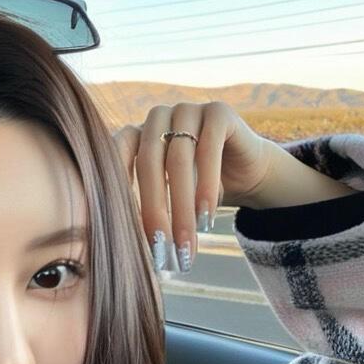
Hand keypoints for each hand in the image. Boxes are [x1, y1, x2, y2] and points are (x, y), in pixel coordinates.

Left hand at [111, 101, 279, 268]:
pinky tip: (206, 217)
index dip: (120, 198)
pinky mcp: (219, 111)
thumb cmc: (196, 193)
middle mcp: (157, 118)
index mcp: (135, 135)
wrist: (244, 172)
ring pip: (178, 161)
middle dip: (154, 212)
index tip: (125, 239)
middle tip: (161, 251)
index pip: (119, 162)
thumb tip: (124, 252)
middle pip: (148, 165)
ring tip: (186, 243)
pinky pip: (209, 150)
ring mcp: (187, 110)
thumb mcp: (166, 201)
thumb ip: (143, 213)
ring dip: (182, 207)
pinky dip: (206, 186)